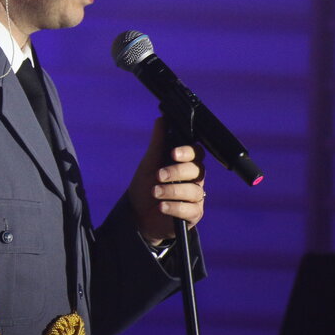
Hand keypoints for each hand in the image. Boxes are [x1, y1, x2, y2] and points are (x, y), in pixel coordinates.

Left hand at [127, 117, 205, 245]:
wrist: (137, 215)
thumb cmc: (145, 186)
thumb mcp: (149, 163)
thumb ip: (158, 143)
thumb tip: (162, 119)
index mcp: (185, 164)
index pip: (196, 153)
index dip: (187, 152)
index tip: (173, 153)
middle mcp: (194, 179)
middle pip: (197, 170)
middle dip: (176, 172)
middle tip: (158, 175)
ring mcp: (195, 197)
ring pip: (193, 191)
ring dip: (172, 191)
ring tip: (155, 192)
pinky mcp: (193, 215)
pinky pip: (191, 210)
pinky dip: (174, 207)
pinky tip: (161, 206)